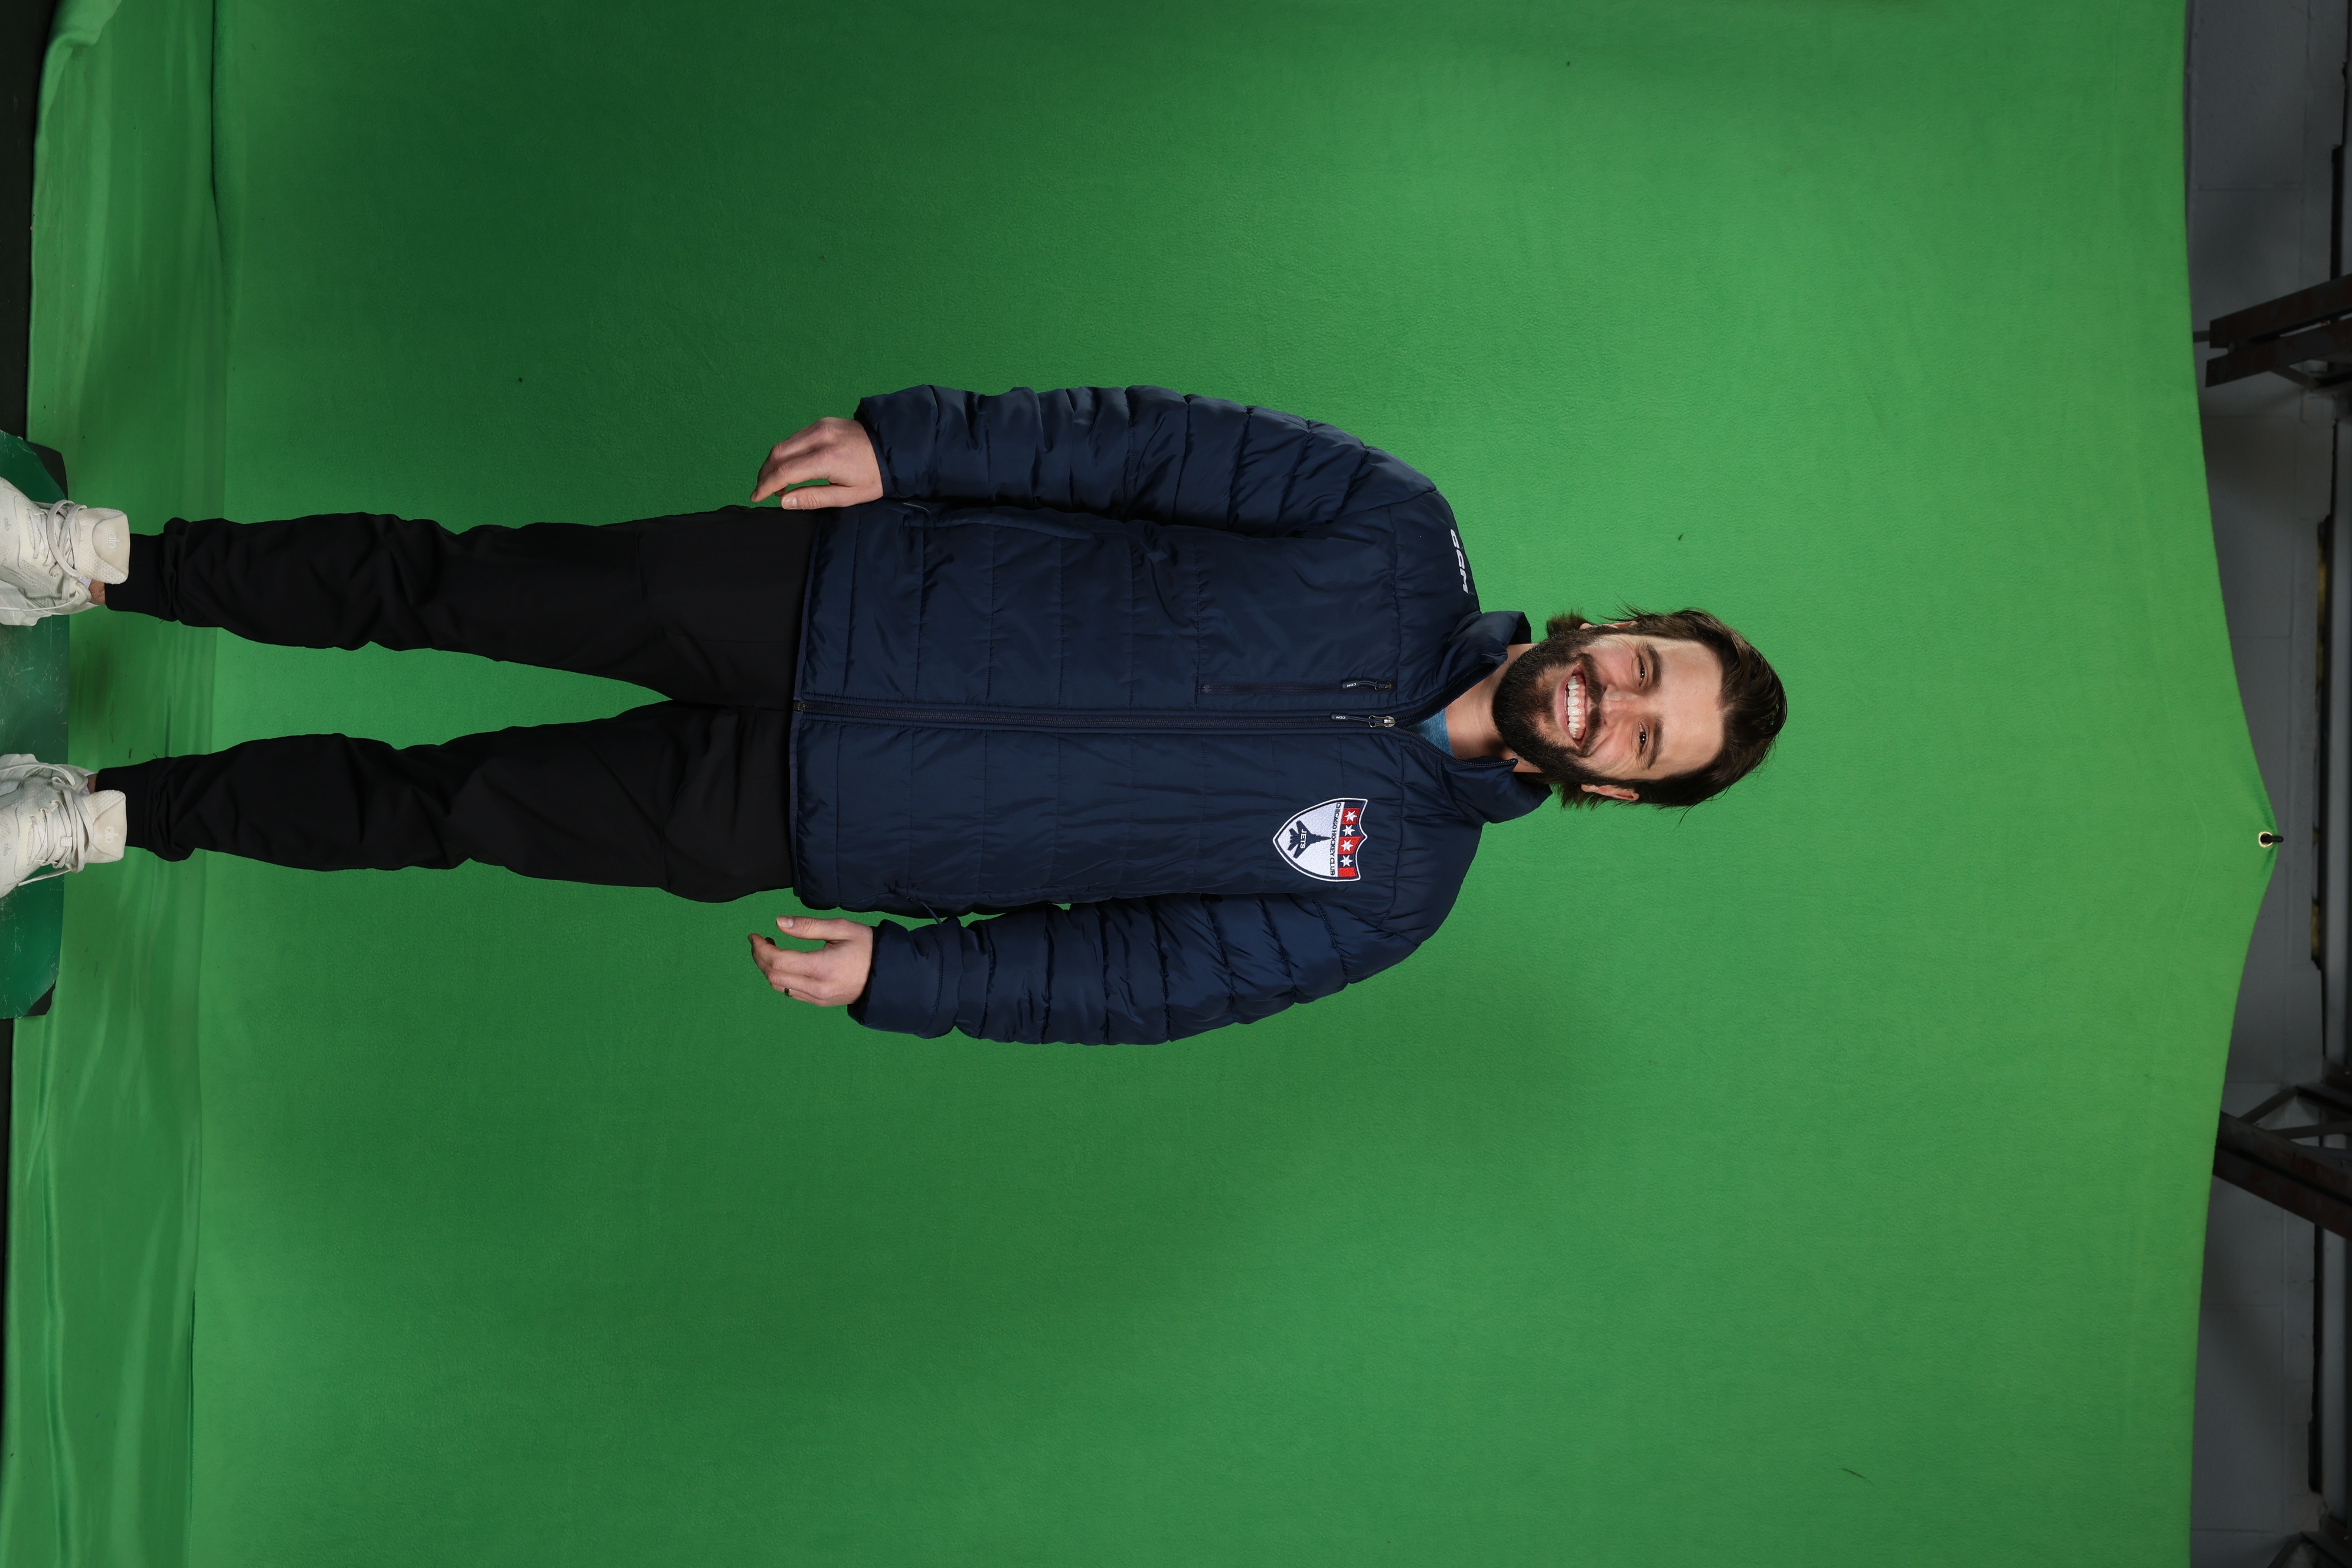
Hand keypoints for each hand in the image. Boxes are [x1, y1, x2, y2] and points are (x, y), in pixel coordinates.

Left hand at [749, 915, 874, 1006]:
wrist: (889, 975)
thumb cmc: (868, 946)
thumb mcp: (842, 928)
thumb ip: (808, 926)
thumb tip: (778, 922)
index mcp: (821, 968)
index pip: (778, 961)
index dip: (761, 948)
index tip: (755, 935)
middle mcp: (816, 988)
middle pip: (773, 977)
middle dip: (760, 958)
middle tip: (759, 941)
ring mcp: (818, 998)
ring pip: (779, 987)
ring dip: (768, 969)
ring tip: (770, 950)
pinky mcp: (820, 1002)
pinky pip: (791, 993)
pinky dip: (781, 979)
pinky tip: (785, 964)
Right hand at [750, 417, 882, 508]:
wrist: (893, 448)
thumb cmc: (874, 477)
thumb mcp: (847, 496)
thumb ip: (813, 498)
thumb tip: (784, 501)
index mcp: (826, 458)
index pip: (784, 472)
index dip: (766, 486)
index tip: (756, 497)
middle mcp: (819, 437)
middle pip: (778, 454)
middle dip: (765, 473)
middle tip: (763, 491)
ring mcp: (820, 426)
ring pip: (784, 444)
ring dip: (774, 462)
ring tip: (776, 483)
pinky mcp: (822, 422)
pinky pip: (795, 437)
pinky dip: (787, 452)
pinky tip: (790, 467)